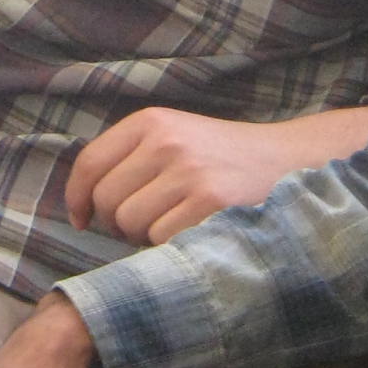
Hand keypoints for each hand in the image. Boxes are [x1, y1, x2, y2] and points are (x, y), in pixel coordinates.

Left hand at [66, 105, 367, 244]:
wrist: (289, 161)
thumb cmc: (224, 159)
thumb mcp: (176, 138)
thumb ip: (132, 158)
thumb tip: (82, 203)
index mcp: (151, 122)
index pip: (90, 163)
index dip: (77, 198)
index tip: (82, 219)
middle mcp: (166, 141)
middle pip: (107, 201)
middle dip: (119, 222)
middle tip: (150, 221)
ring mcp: (189, 171)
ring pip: (130, 224)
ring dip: (146, 237)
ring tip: (177, 223)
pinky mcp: (210, 201)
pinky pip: (161, 240)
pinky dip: (173, 245)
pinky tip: (195, 232)